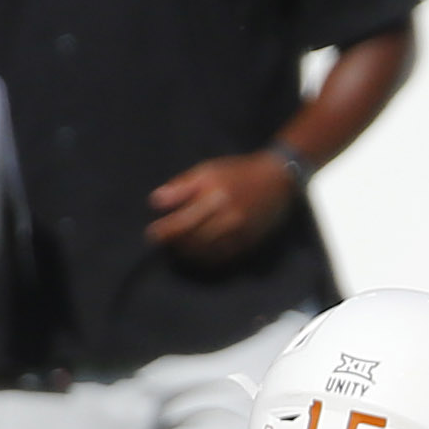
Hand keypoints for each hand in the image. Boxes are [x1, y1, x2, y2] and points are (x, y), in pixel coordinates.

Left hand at [145, 150, 298, 266]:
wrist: (276, 180)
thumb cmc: (236, 173)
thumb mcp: (206, 170)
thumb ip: (180, 186)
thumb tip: (155, 203)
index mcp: (213, 193)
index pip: (181, 221)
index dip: (164, 231)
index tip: (152, 233)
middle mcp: (226, 214)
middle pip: (191, 239)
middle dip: (174, 243)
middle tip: (163, 243)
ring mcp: (238, 231)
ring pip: (205, 251)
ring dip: (187, 253)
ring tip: (178, 249)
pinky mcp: (248, 242)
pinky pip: (221, 257)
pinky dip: (205, 259)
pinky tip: (198, 254)